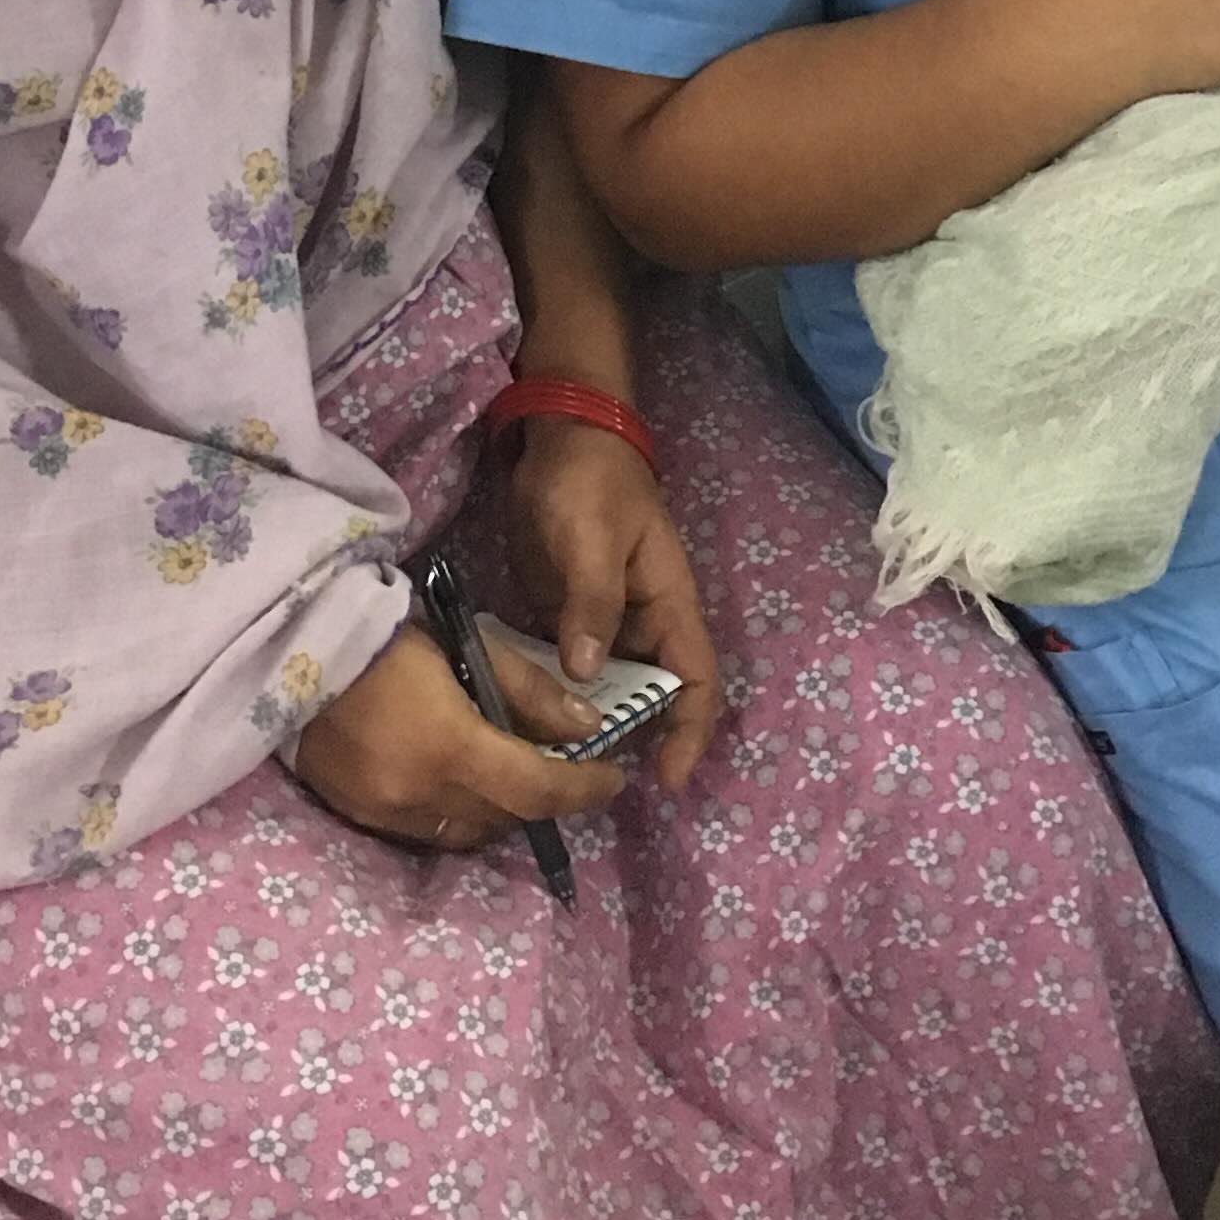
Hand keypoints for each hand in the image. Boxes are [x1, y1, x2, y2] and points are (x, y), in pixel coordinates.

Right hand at [287, 624, 627, 851]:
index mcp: (448, 748)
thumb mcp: (468, 645)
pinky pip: (427, 832)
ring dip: (502, 813)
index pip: (536, 790)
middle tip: (567, 766)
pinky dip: (458, 815)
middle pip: (504, 818)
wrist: (289, 644)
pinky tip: (464, 783)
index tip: (614, 777)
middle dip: (544, 797)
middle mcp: (416, 795)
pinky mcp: (357, 815)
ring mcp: (383, 813)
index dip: (584, 790)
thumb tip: (588, 729)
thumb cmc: (385, 634)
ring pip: (467, 835)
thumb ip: (531, 690)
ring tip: (519, 777)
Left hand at [504, 416, 723, 791]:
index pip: (695, 682)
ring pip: (608, 690)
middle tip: (586, 780)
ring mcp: (607, 622)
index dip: (689, 734)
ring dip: (588, 724)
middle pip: (651, 697)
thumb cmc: (588, 481)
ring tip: (551, 763)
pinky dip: (555, 697)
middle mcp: (645, 623)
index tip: (666, 781)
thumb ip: (592, 604)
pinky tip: (523, 723)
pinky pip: (570, 670)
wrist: (560, 437)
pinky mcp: (570, 617)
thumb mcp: (590, 537)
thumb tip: (585, 672)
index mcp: (669, 604)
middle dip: (630, 741)